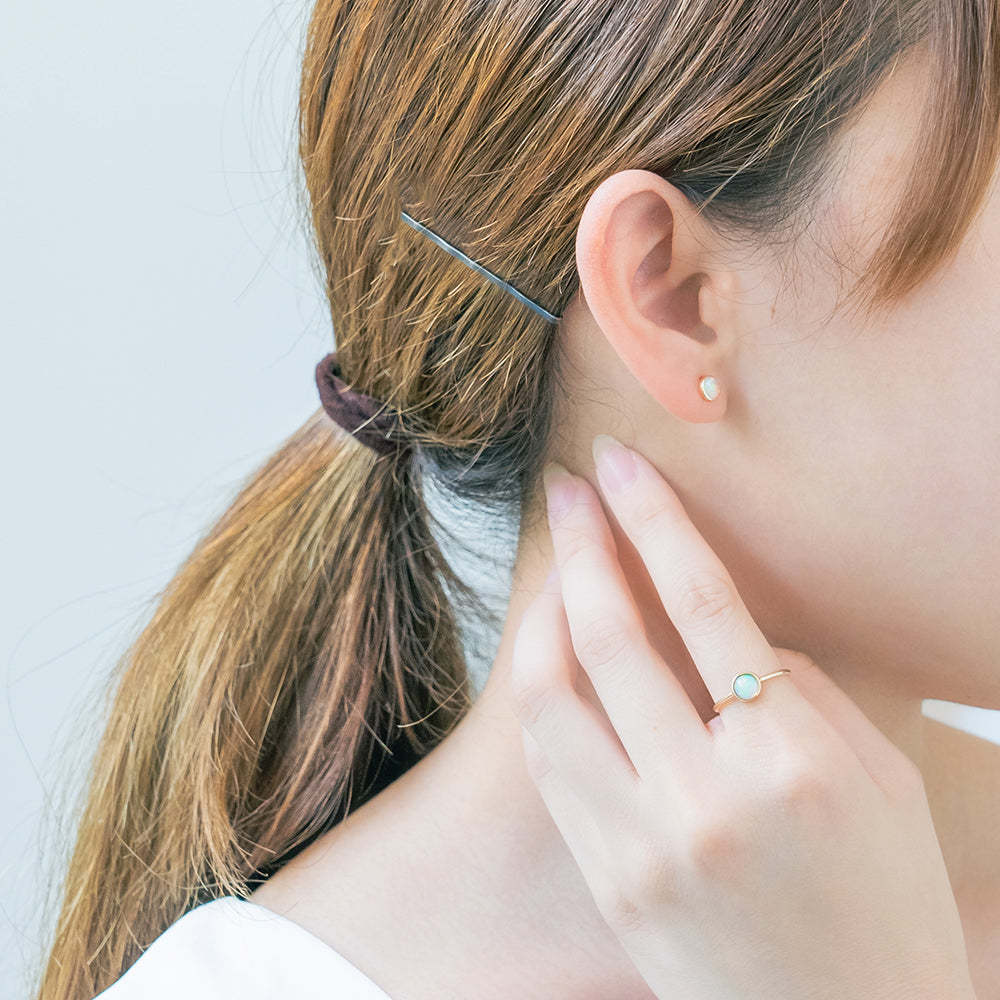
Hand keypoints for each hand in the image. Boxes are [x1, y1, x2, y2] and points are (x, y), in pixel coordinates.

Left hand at [510, 435, 975, 999]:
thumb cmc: (886, 905)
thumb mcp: (883, 783)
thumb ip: (805, 692)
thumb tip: (729, 634)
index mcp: (794, 762)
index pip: (704, 604)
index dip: (655, 518)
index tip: (619, 464)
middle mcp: (706, 799)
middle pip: (611, 636)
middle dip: (582, 542)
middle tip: (568, 488)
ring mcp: (642, 845)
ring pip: (550, 697)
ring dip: (540, 612)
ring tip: (554, 569)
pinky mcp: (606, 879)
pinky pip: (549, 761)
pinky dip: (542, 693)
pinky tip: (551, 655)